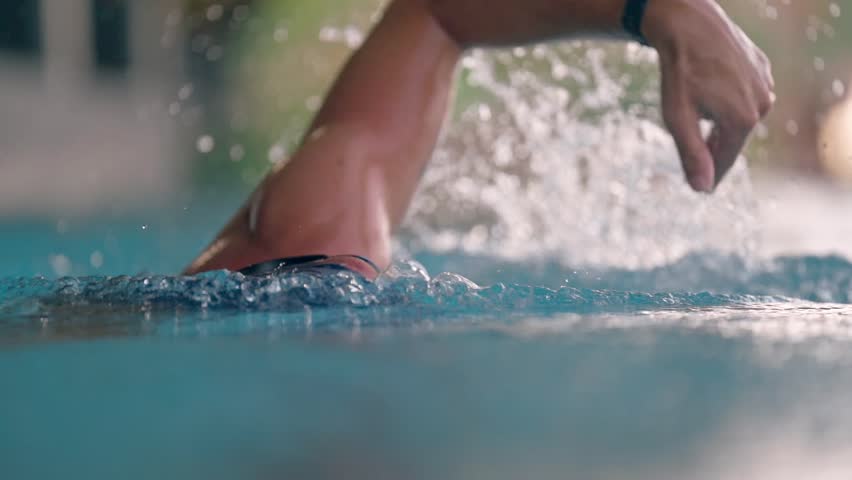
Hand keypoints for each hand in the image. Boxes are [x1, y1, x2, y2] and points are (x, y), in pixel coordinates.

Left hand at [643, 0, 774, 191]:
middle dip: (714, 145)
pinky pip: (745, 94)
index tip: (701, 190)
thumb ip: (692, 154)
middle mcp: (762, 103)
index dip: (711, 175)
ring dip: (721, 120)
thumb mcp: (678, 118)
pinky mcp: (763, 69)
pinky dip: (730, 98)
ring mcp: (766, 84)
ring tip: (700, 108)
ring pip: (740, 116)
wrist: (690, 26)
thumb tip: (702, 189)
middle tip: (695, 149)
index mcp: (742, 120)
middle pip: (734, 138)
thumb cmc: (680, 73)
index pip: (726, 161)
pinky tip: (713, 89)